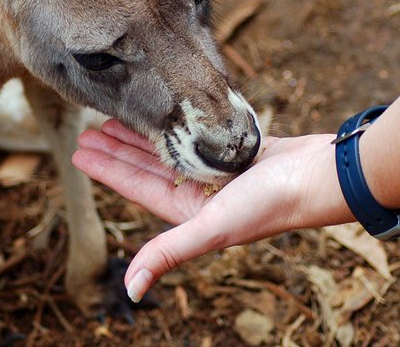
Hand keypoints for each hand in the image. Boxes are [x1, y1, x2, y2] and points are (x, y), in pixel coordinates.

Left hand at [72, 120, 352, 302]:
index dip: (107, 170)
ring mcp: (218, 168)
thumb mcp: (211, 228)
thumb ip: (169, 253)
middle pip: (146, 165)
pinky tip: (165, 109)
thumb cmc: (269, 204)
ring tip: (116, 116)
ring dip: (142, 134)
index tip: (80, 152)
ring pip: (169, 147)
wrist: (319, 177)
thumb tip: (130, 290)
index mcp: (188, 210)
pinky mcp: (236, 147)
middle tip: (88, 128)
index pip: (135, 186)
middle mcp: (199, 191)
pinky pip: (196, 133)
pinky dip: (177, 121)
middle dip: (117, 149)